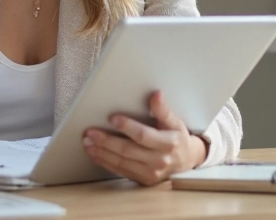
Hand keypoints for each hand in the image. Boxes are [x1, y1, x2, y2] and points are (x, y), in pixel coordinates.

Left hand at [83, 90, 206, 185]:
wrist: (186, 161)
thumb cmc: (177, 138)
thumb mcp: (175, 122)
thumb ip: (163, 110)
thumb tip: (156, 94)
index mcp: (167, 143)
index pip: (143, 135)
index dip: (127, 127)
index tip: (112, 118)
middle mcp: (159, 160)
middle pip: (128, 150)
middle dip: (107, 141)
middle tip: (90, 133)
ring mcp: (151, 173)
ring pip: (122, 162)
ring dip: (102, 153)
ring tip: (88, 143)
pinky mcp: (143, 180)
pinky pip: (121, 171)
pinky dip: (106, 163)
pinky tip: (96, 154)